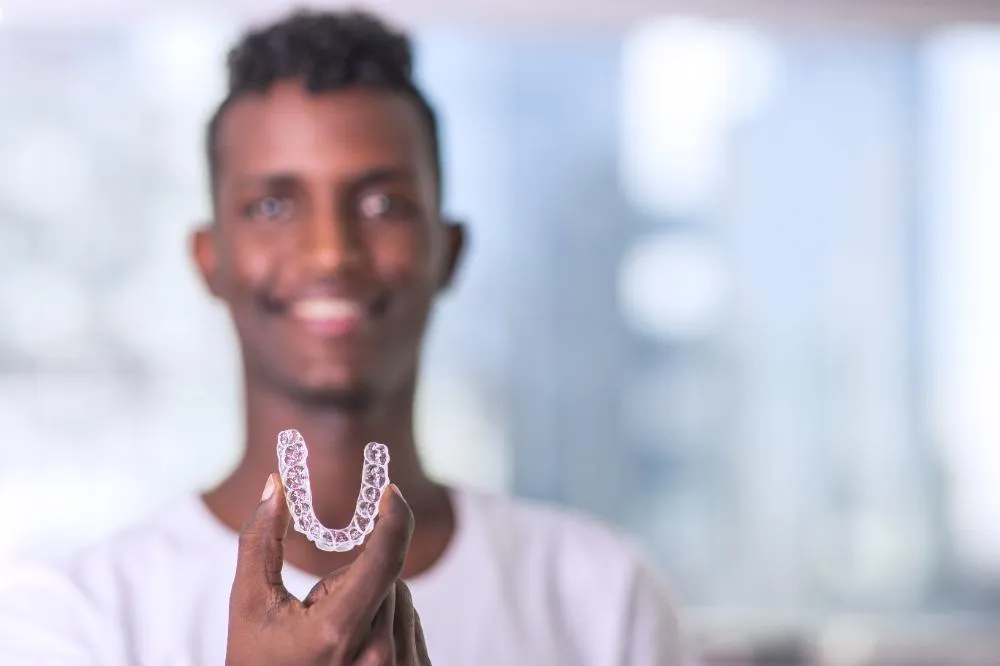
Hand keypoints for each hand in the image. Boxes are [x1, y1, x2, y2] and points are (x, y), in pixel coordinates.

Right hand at [225, 475, 431, 664]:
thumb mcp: (249, 605)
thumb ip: (261, 540)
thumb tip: (275, 484)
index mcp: (337, 632)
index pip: (385, 558)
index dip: (393, 517)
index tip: (390, 490)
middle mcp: (377, 654)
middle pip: (388, 576)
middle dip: (356, 575)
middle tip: (316, 610)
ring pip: (401, 597)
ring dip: (373, 598)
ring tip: (332, 637)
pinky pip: (411, 623)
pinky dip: (388, 619)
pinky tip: (354, 648)